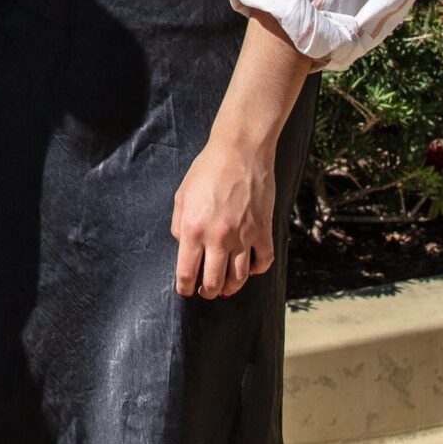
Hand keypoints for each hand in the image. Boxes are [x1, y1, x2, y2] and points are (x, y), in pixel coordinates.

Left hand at [172, 138, 277, 300]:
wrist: (240, 151)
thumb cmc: (207, 170)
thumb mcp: (182, 195)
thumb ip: (179, 224)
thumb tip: (182, 245)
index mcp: (193, 229)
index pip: (186, 272)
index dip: (185, 287)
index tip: (186, 292)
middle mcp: (217, 238)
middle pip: (213, 282)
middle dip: (208, 292)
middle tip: (206, 292)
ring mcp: (243, 236)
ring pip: (239, 278)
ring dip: (231, 288)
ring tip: (226, 287)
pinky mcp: (263, 230)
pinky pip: (262, 262)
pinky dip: (257, 270)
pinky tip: (250, 268)